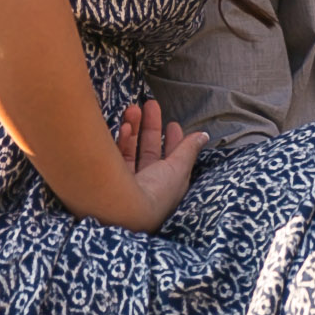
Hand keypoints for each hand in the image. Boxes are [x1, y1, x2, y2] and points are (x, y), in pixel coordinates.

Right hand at [113, 98, 207, 232]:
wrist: (124, 209)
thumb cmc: (156, 191)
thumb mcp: (178, 168)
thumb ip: (189, 149)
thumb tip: (203, 135)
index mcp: (168, 185)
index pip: (172, 159)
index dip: (173, 141)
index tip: (173, 124)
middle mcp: (148, 184)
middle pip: (150, 151)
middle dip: (151, 127)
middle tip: (150, 104)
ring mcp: (128, 181)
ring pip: (132, 150)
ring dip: (134, 128)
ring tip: (133, 109)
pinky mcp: (111, 178)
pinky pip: (117, 155)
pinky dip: (121, 139)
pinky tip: (125, 126)